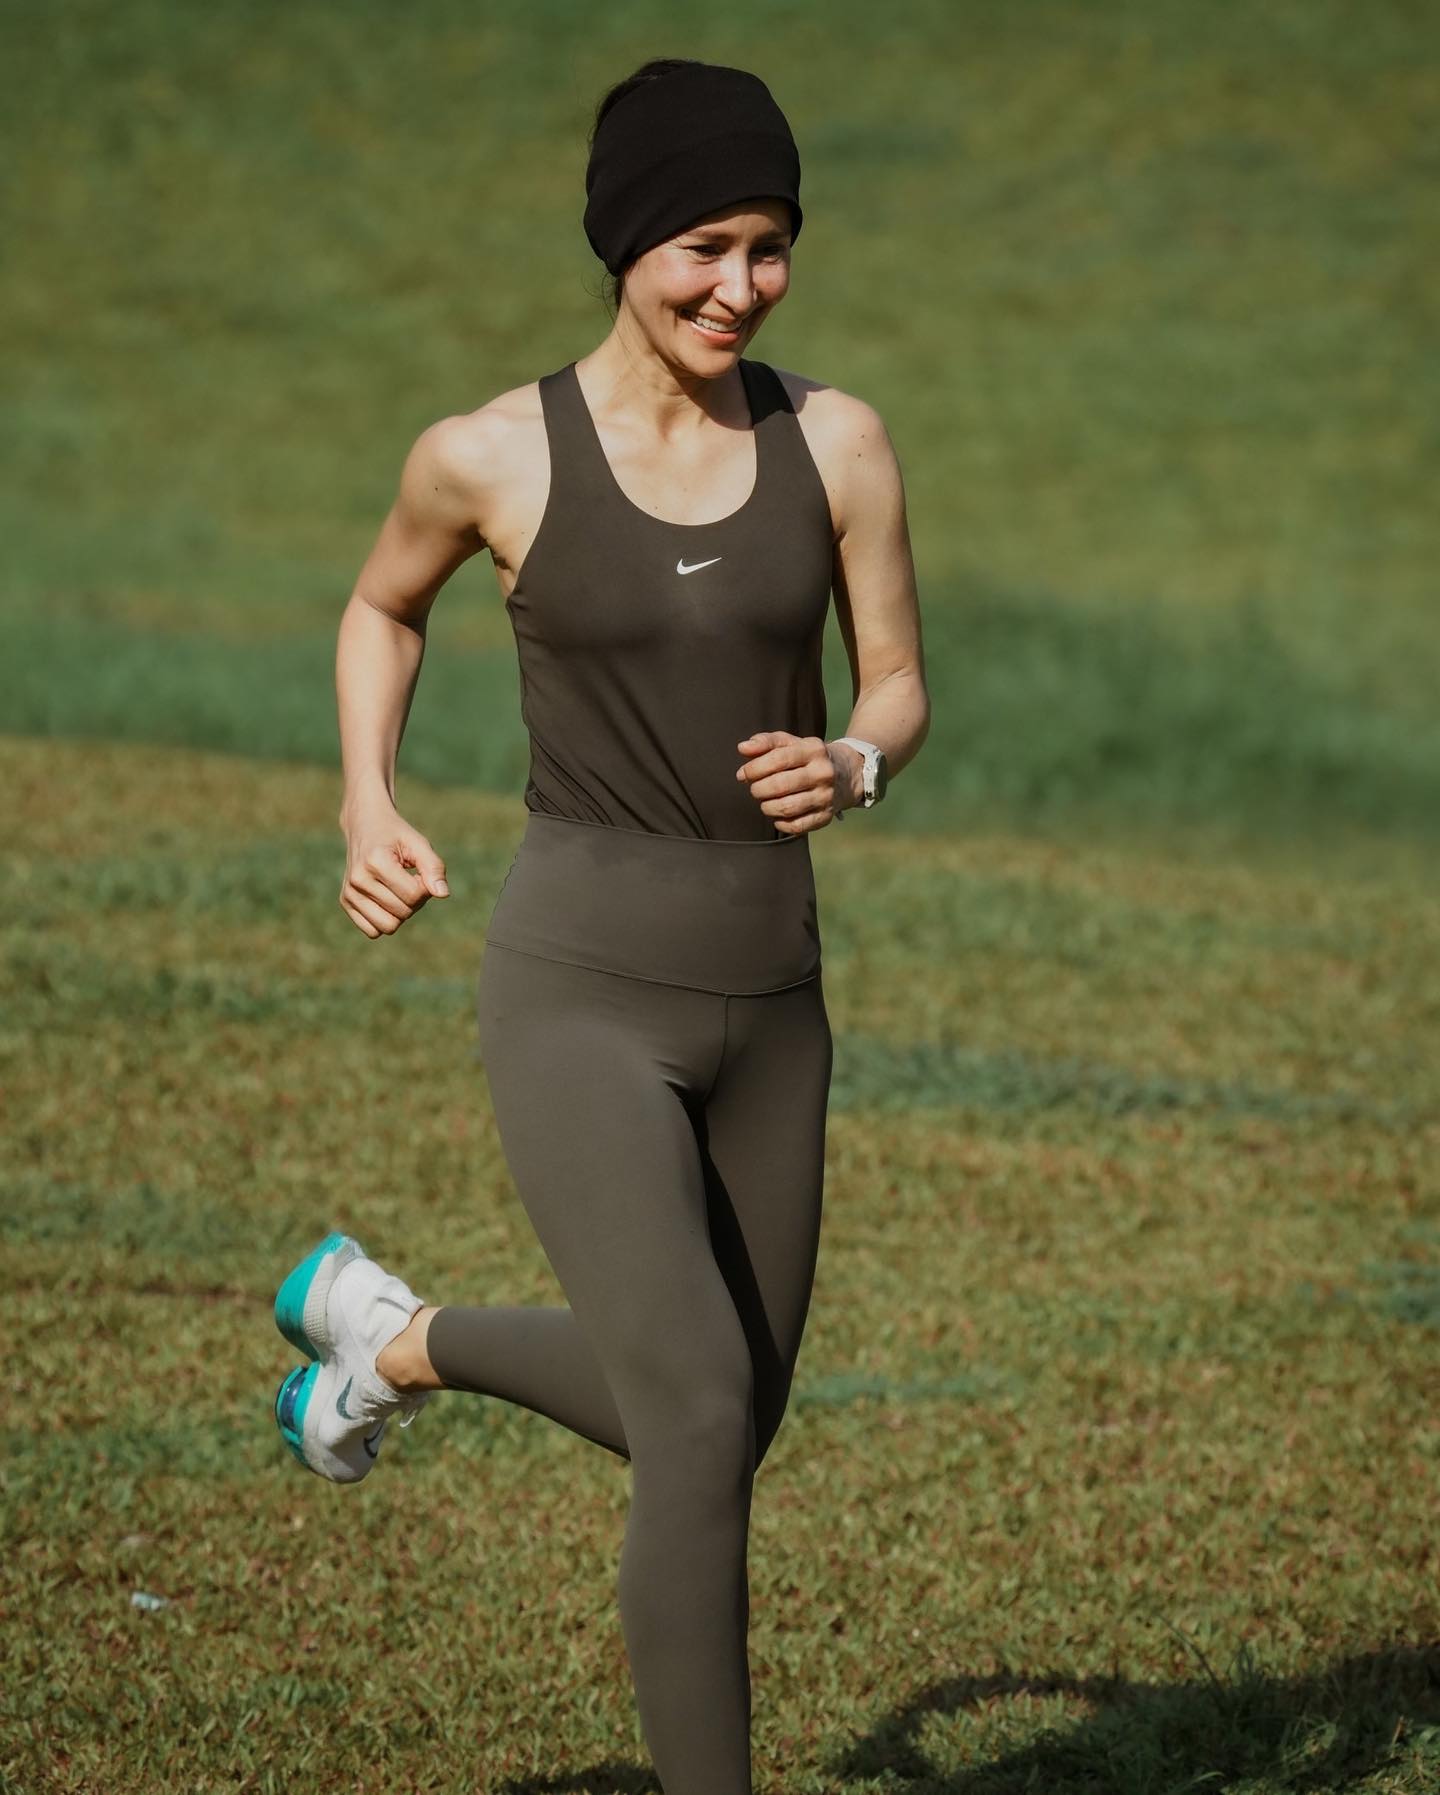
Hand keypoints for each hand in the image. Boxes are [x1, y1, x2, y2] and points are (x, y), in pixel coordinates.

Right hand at [338, 802, 449, 937]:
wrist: (364, 825)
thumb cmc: (396, 836)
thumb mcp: (418, 843)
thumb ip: (434, 867)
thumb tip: (443, 894)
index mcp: (376, 862)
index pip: (413, 895)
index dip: (425, 888)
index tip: (419, 873)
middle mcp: (358, 879)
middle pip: (402, 913)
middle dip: (415, 901)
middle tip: (409, 880)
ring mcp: (349, 892)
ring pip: (388, 927)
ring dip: (401, 913)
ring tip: (398, 891)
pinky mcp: (345, 902)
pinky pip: (373, 931)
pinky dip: (385, 921)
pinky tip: (386, 900)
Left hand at [735, 731, 853, 833]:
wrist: (847, 773)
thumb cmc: (808, 757)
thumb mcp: (791, 743)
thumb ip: (766, 742)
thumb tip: (742, 748)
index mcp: (813, 750)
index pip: (777, 759)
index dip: (754, 769)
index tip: (743, 774)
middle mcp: (823, 773)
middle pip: (780, 786)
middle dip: (758, 789)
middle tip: (755, 789)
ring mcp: (826, 796)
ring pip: (786, 808)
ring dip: (766, 807)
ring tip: (765, 801)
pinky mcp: (826, 816)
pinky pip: (796, 826)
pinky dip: (781, 823)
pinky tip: (778, 815)